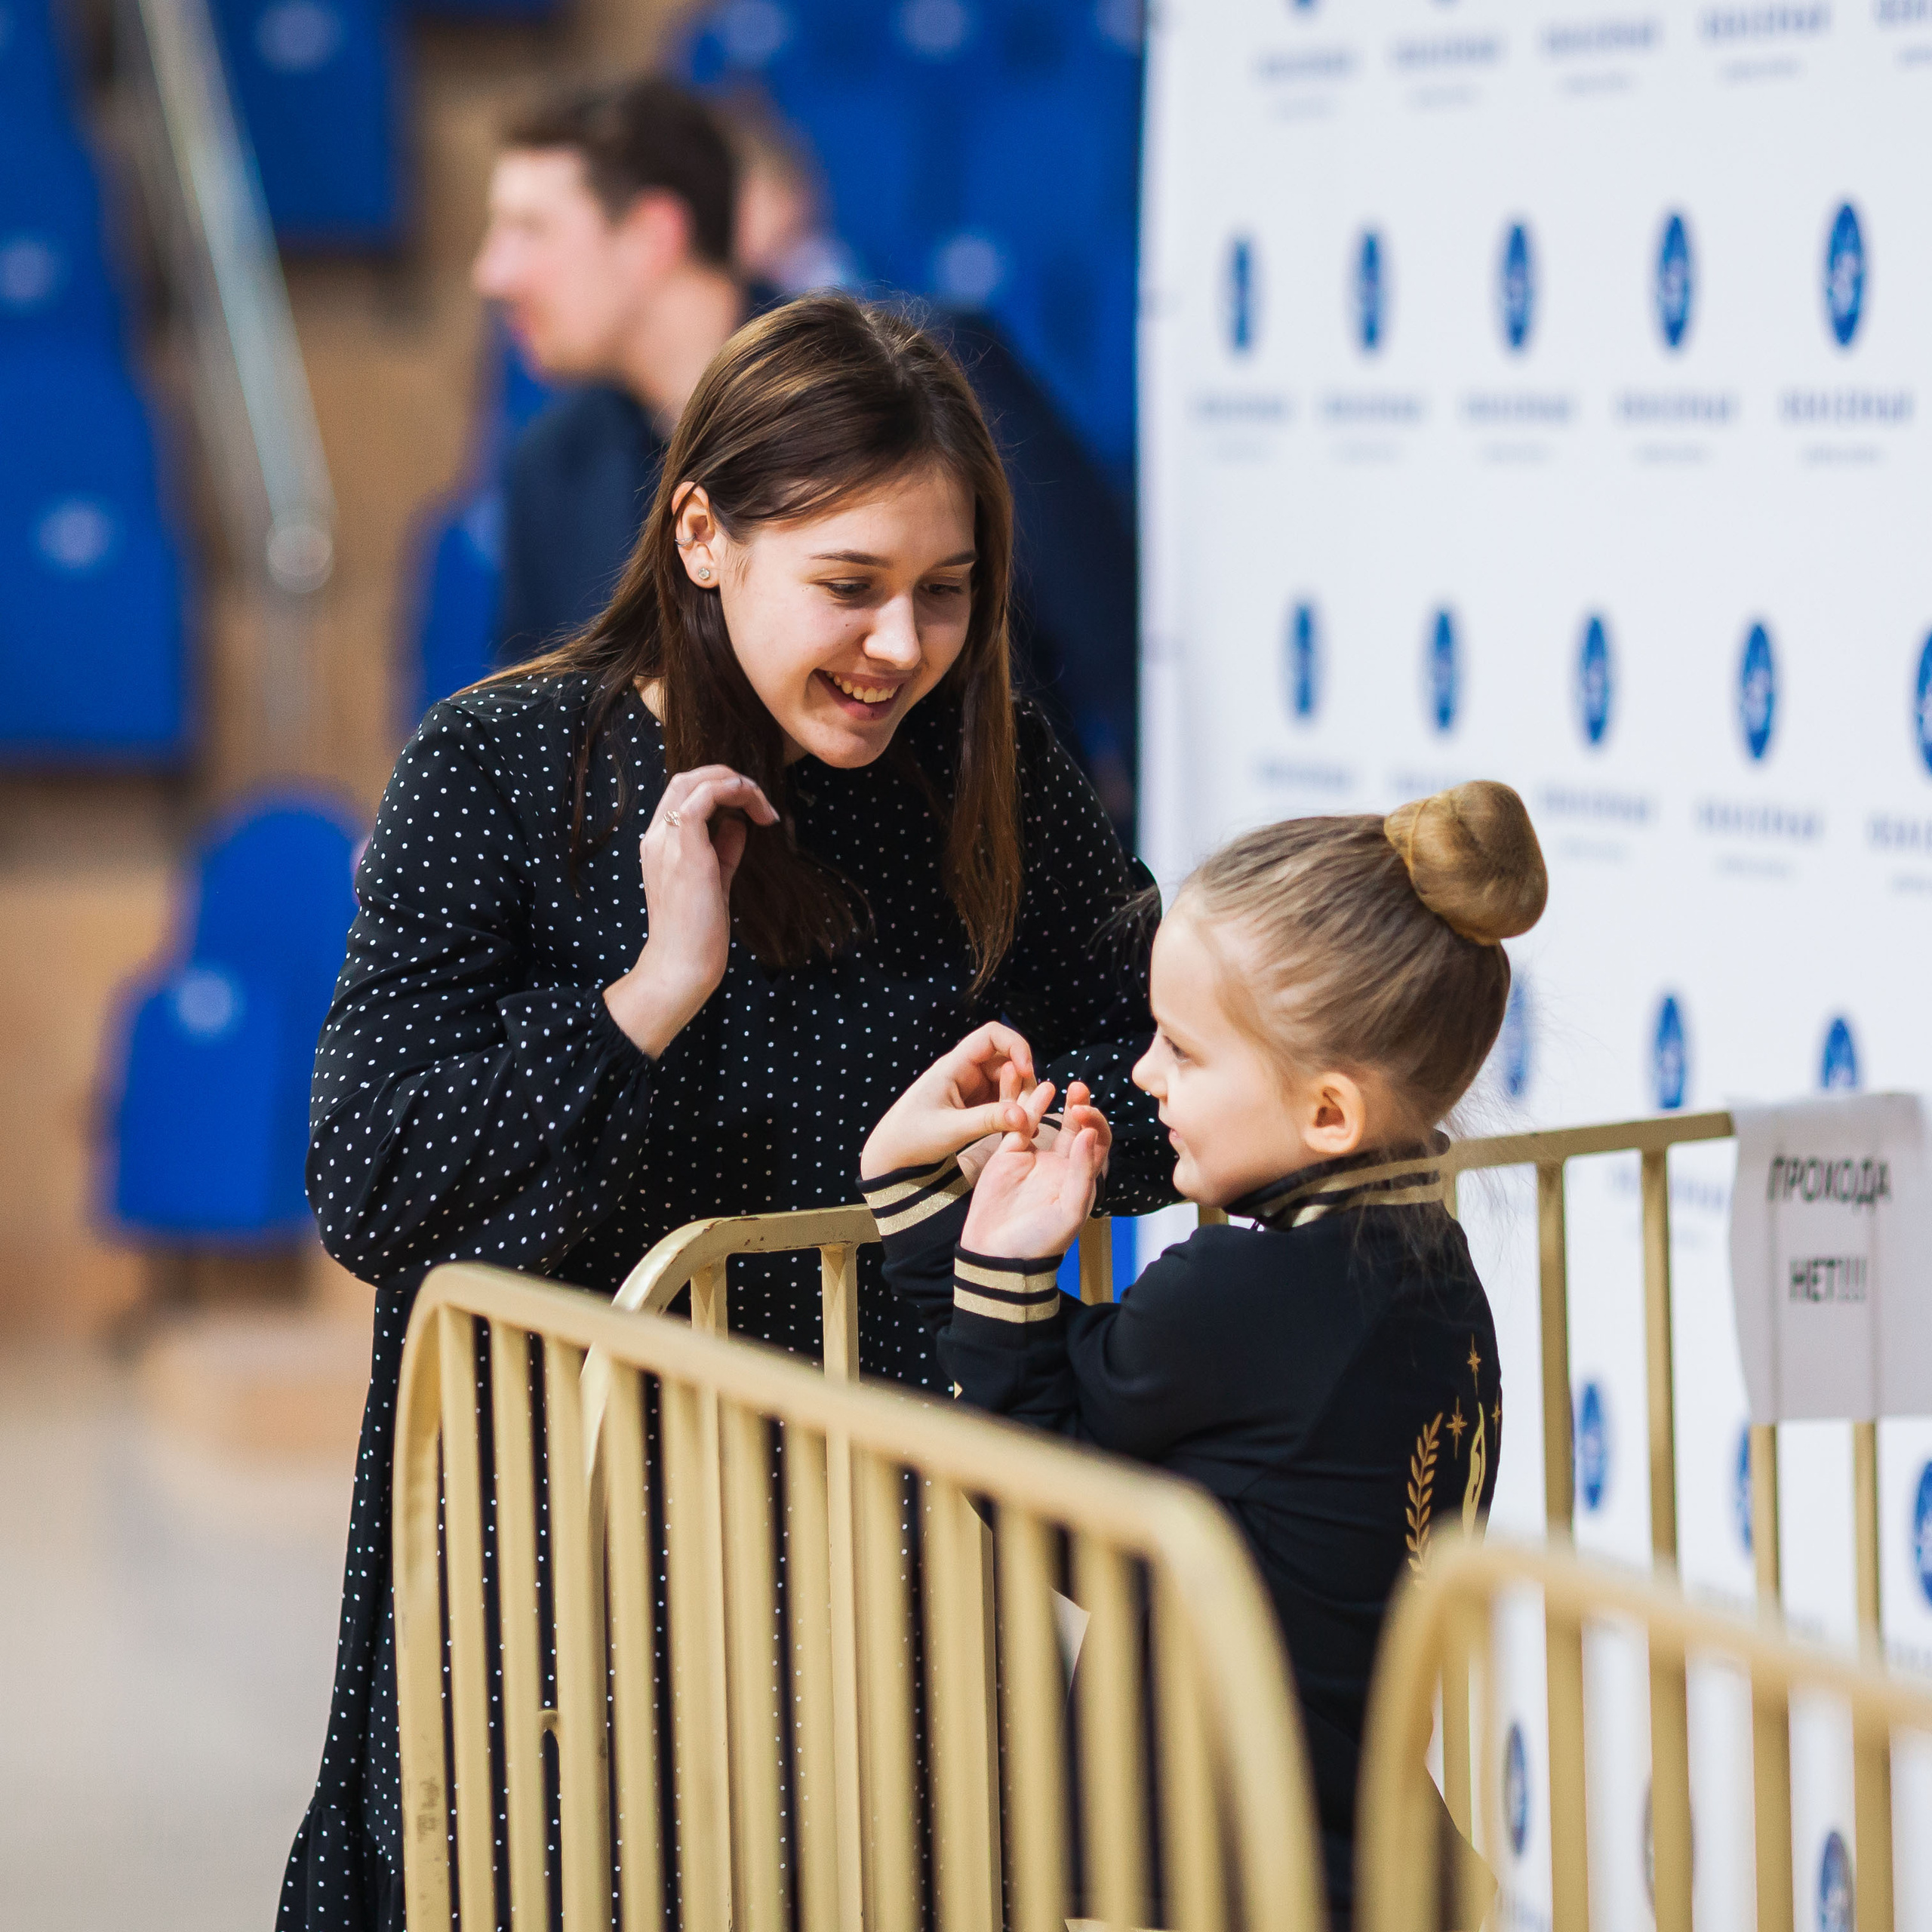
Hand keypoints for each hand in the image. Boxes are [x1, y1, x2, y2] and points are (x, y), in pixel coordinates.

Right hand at [603, 765, 779, 1056]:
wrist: (682, 965)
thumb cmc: (697, 931)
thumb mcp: (715, 880)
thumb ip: (724, 849)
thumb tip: (740, 823)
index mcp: (659, 843)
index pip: (684, 793)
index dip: (720, 788)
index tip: (753, 810)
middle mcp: (657, 837)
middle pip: (686, 778)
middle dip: (728, 777)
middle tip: (760, 800)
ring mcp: (667, 841)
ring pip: (694, 781)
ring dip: (735, 783)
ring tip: (763, 805)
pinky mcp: (686, 851)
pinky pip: (704, 799)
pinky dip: (732, 792)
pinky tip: (756, 810)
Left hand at [860, 1024, 1048, 1179]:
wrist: (893, 1155)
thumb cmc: (913, 1137)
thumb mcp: (950, 1130)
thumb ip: (987, 1121)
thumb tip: (1024, 1116)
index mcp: (954, 1065)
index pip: (991, 1035)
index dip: (1015, 1046)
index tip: (1026, 1071)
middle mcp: (966, 1071)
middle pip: (1008, 1061)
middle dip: (1023, 1084)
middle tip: (1027, 1115)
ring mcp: (973, 1087)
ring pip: (1011, 1082)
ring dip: (1021, 1100)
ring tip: (1023, 1128)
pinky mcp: (978, 1105)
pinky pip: (1005, 1100)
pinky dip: (1015, 1113)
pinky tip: (1019, 1132)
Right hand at [961, 1091, 1107, 1259]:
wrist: (998, 1255)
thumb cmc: (1041, 1241)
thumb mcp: (1069, 1210)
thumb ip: (1080, 1171)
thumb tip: (1088, 1134)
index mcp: (1081, 1177)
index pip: (1096, 1141)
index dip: (1094, 1123)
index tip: (1083, 1114)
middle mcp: (1060, 1164)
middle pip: (1074, 1126)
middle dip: (1078, 1105)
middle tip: (1078, 1088)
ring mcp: (1033, 1158)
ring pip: (1045, 1120)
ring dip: (1050, 1101)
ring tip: (1053, 1084)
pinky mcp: (1006, 1156)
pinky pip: (1017, 1126)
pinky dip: (1023, 1108)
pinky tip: (1030, 1093)